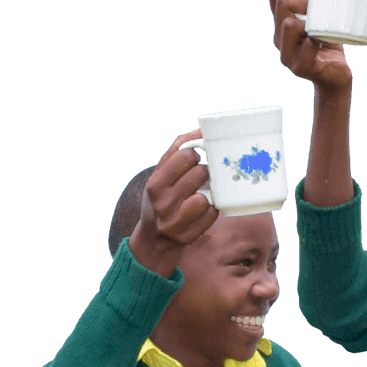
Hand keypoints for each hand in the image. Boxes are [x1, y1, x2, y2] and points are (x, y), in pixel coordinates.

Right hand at [129, 131, 218, 277]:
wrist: (154, 237)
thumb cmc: (163, 197)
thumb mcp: (162, 173)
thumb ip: (177, 150)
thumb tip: (201, 129)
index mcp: (155, 183)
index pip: (185, 155)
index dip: (195, 155)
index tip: (194, 160)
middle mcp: (162, 202)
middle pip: (200, 173)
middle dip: (205, 174)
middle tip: (201, 179)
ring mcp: (174, 220)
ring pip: (205, 197)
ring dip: (209, 194)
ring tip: (203, 194)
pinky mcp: (187, 235)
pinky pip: (212, 214)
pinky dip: (212, 210)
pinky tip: (204, 210)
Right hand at [269, 0, 351, 91]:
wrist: (336, 76)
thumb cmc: (329, 46)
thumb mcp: (323, 20)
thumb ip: (318, 1)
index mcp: (282, 23)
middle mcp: (280, 37)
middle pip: (282, 4)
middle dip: (303, 0)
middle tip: (320, 9)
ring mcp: (288, 53)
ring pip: (289, 24)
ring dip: (308, 20)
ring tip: (321, 27)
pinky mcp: (300, 67)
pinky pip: (305, 47)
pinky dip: (315, 42)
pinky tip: (322, 44)